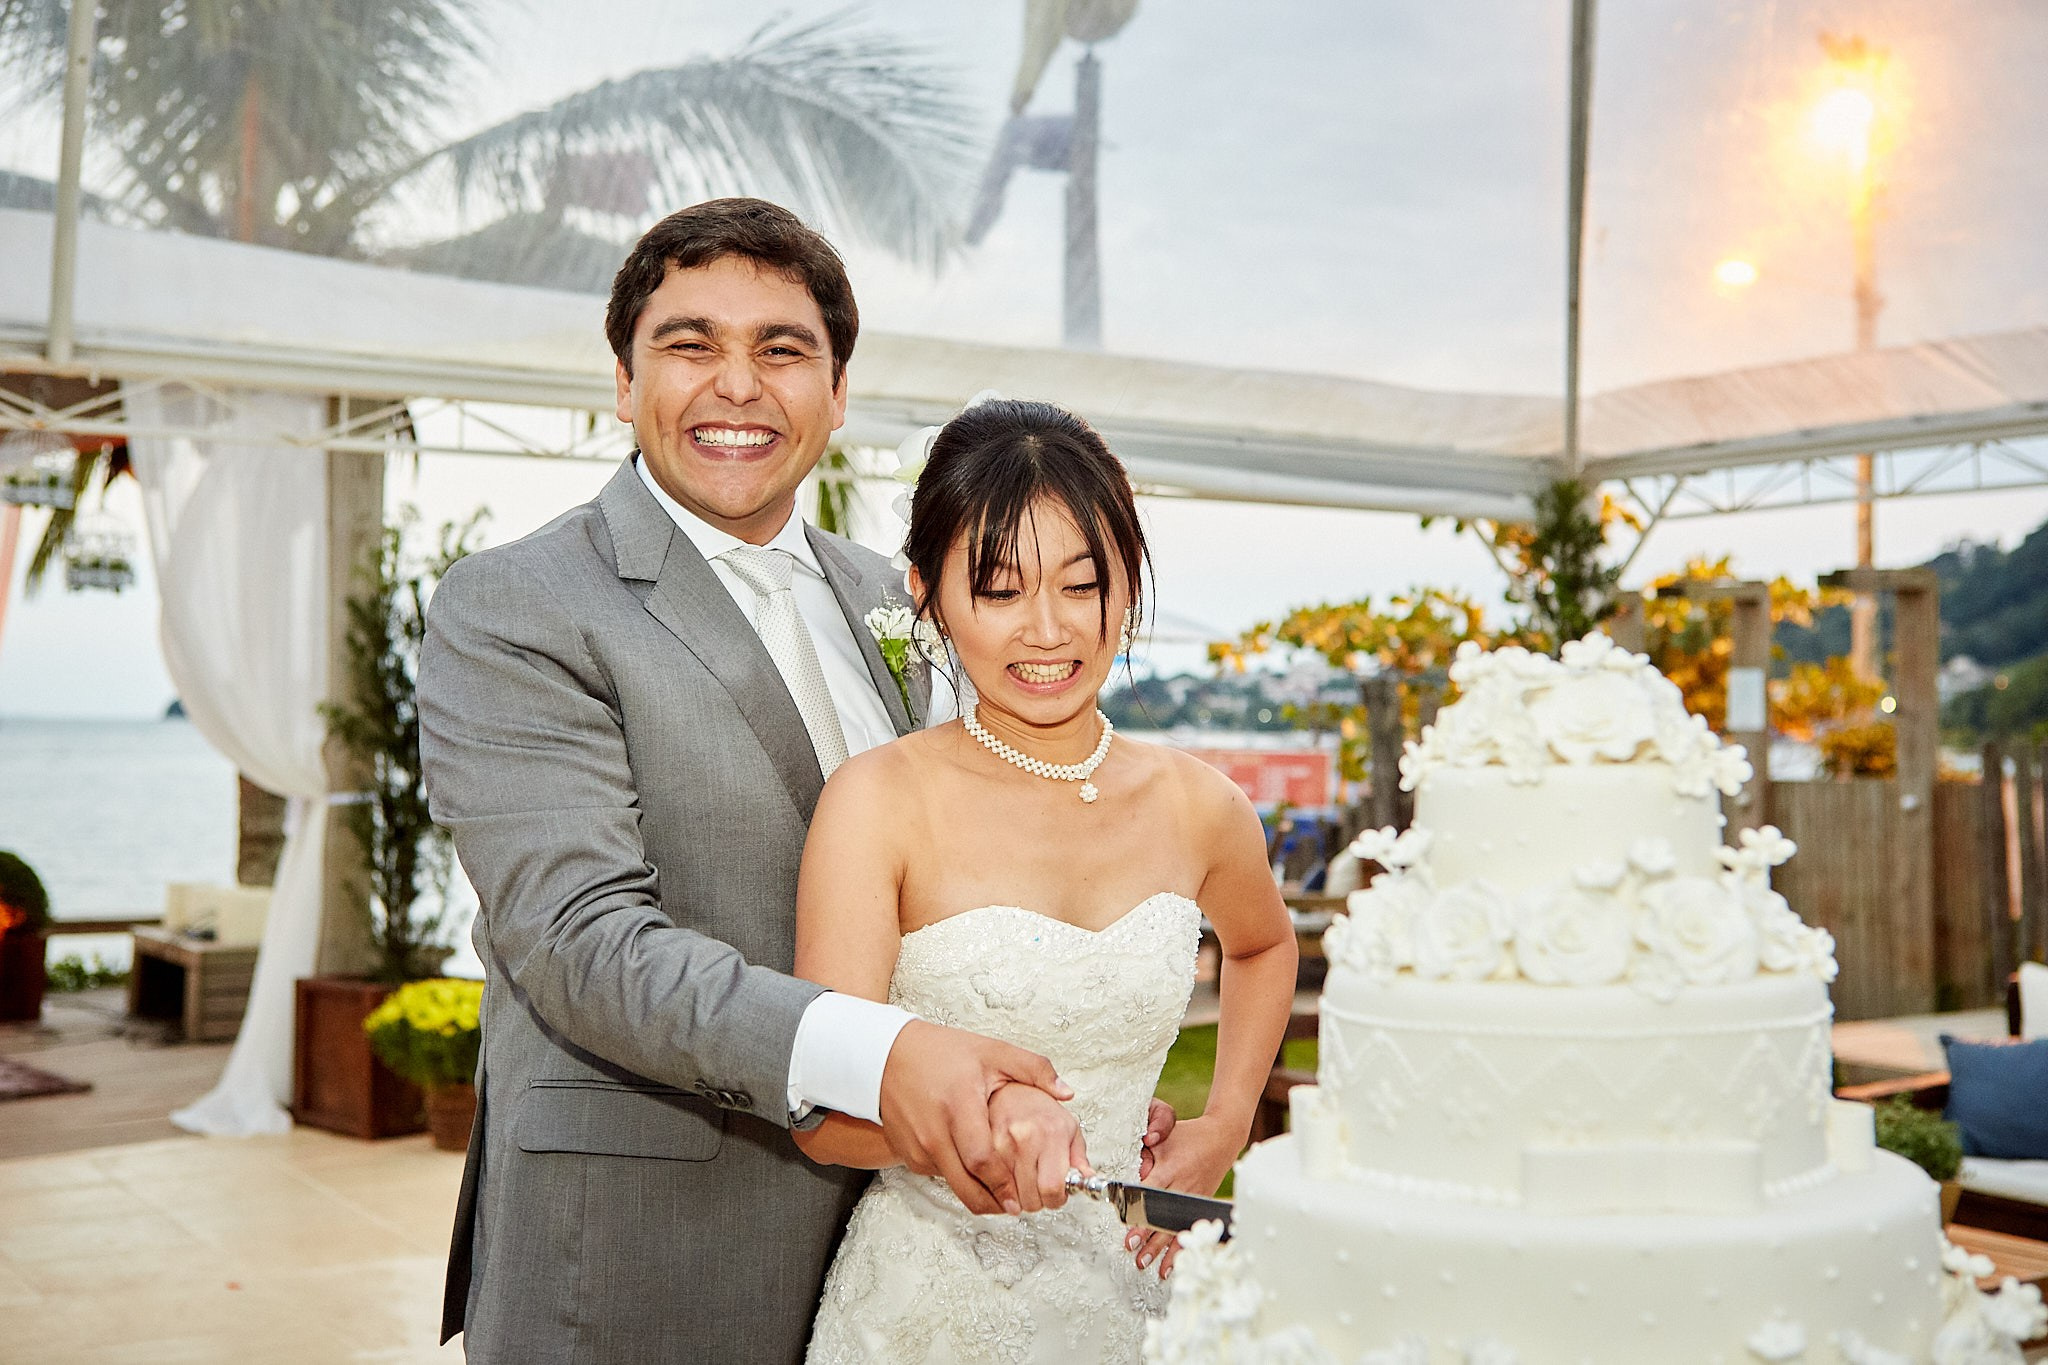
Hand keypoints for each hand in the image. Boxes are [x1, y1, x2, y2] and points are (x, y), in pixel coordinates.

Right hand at [878, 1020, 1073, 1215]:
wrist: (887, 1055)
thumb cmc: (942, 1052)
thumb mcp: (991, 1052)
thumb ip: (1034, 1070)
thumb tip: (1067, 1093)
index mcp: (959, 1106)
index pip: (983, 1159)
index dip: (1003, 1184)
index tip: (1019, 1198)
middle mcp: (934, 1131)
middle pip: (966, 1184)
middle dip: (992, 1202)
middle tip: (1014, 1207)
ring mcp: (917, 1145)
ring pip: (952, 1184)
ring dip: (975, 1192)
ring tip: (998, 1191)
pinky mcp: (906, 1153)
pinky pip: (937, 1174)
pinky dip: (956, 1177)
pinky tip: (971, 1167)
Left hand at [1123, 1114, 1243, 1279]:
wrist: (1221, 1137)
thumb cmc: (1188, 1136)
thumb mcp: (1164, 1139)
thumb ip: (1144, 1155)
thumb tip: (1124, 1174)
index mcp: (1170, 1168)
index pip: (1150, 1194)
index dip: (1138, 1212)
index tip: (1127, 1227)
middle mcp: (1183, 1186)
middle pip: (1162, 1216)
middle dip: (1148, 1237)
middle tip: (1133, 1251)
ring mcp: (1193, 1198)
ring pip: (1175, 1227)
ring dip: (1161, 1249)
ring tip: (1147, 1264)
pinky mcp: (1201, 1204)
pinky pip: (1188, 1229)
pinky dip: (1179, 1247)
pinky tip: (1170, 1264)